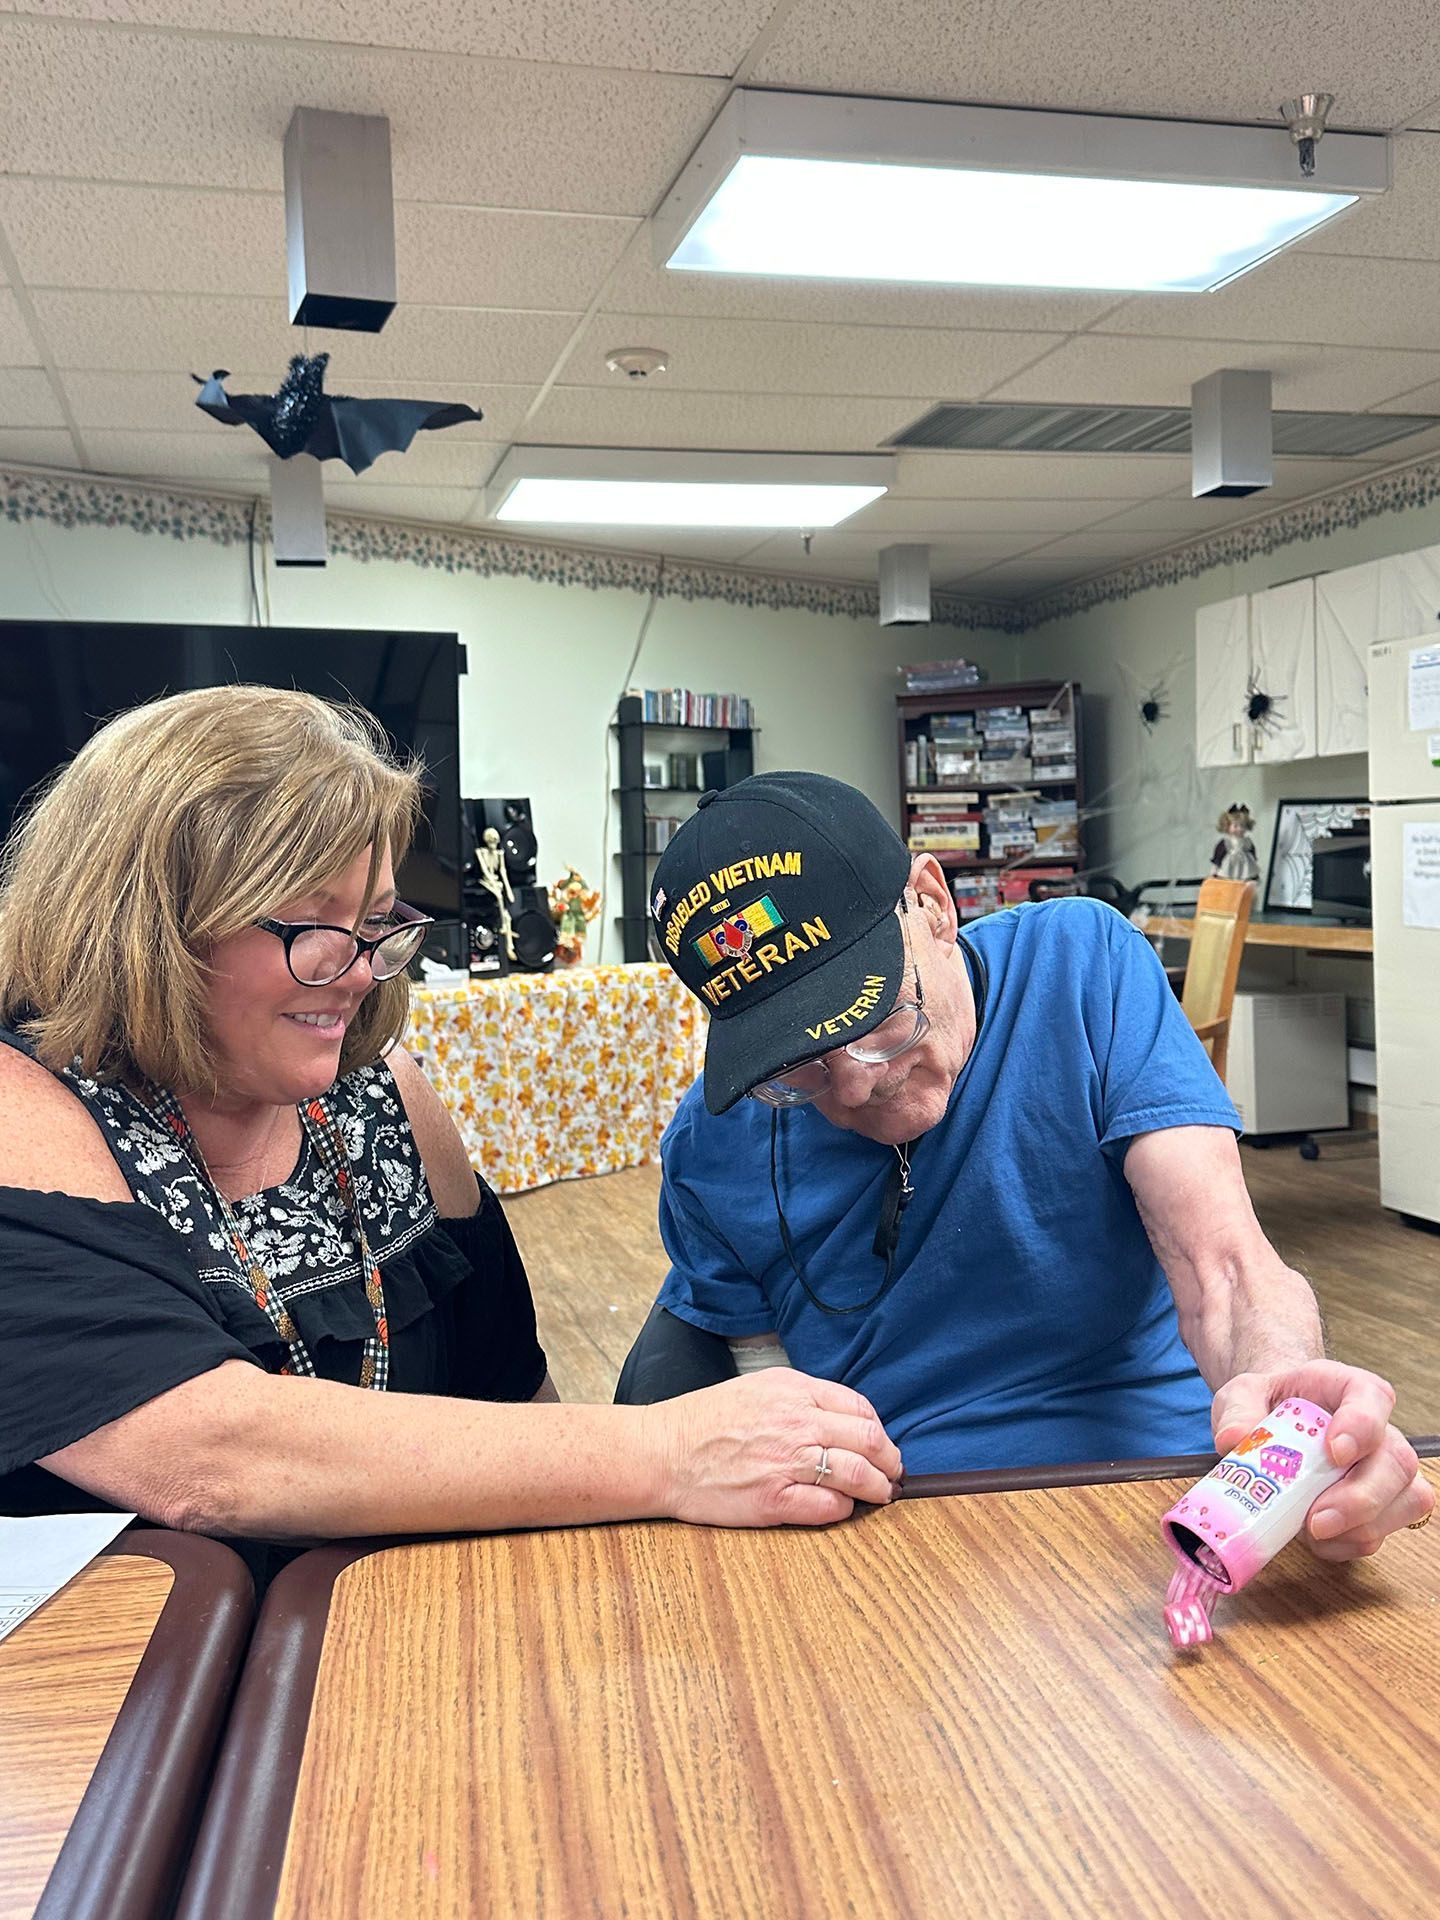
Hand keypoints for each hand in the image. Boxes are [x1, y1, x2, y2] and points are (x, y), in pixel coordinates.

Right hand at [645, 1369, 902, 1528]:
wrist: (663, 1451)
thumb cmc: (706, 1421)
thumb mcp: (758, 1388)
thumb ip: (800, 1398)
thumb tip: (842, 1419)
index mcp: (793, 1391)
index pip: (858, 1407)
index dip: (879, 1429)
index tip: (882, 1444)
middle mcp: (796, 1422)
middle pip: (868, 1440)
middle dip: (890, 1461)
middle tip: (894, 1474)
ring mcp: (786, 1462)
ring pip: (857, 1474)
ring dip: (878, 1488)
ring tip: (881, 1495)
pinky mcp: (774, 1500)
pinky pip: (828, 1507)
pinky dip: (844, 1510)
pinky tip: (841, 1508)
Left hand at [1211, 1359, 1434, 1560]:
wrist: (1276, 1424)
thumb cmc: (1270, 1405)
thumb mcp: (1243, 1395)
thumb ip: (1238, 1410)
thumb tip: (1233, 1439)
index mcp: (1349, 1389)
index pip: (1373, 1398)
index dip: (1362, 1426)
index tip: (1334, 1452)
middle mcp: (1380, 1430)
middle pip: (1398, 1462)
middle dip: (1362, 1498)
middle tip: (1317, 1520)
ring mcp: (1387, 1472)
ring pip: (1404, 1502)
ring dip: (1358, 1528)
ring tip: (1310, 1529)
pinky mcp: (1381, 1509)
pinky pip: (1380, 1534)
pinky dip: (1346, 1544)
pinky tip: (1314, 1538)